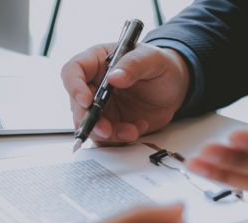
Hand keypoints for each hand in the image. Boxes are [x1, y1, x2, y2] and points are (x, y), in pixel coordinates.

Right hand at [61, 43, 189, 146]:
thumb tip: (114, 76)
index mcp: (97, 62)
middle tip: (106, 129)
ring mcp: (100, 107)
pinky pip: (106, 138)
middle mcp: (93, 85)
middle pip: (77, 105)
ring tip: (132, 130)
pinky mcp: (109, 124)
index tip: (86, 101)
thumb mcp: (153, 58)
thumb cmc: (161, 66)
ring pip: (90, 125)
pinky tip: (137, 129)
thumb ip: (134, 64)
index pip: (73, 71)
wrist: (174, 88)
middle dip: (90, 120)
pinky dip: (120, 139)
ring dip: (108, 134)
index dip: (74, 86)